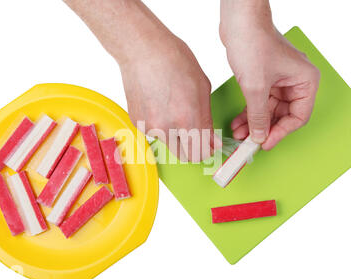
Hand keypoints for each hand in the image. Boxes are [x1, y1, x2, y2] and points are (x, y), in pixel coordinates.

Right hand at [119, 35, 220, 161]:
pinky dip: (159, 125)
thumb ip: (207, 119)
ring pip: (169, 145)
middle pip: (185, 156)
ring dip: (175, 136)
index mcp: (189, 119)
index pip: (201, 153)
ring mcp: (150, 127)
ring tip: (172, 108)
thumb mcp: (203, 87)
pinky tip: (158, 104)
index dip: (207, 150)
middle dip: (192, 148)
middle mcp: (168, 128)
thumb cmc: (174, 60)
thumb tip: (212, 142)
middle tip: (194, 132)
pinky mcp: (137, 123)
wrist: (142, 50)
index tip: (208, 144)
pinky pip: (154, 133)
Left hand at [220, 0, 319, 149]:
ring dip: (254, 123)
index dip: (281, 132)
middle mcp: (295, 81)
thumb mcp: (256, 87)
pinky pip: (260, 102)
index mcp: (305, 81)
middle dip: (265, 128)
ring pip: (269, 110)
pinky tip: (239, 123)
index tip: (266, 142)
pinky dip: (250, 112)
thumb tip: (260, 136)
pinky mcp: (265, 78)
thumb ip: (258, 116)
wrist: (239, 22)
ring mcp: (280, 80)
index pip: (299, 116)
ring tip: (240, 134)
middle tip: (250, 142)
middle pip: (283, 115)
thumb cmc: (254, 42)